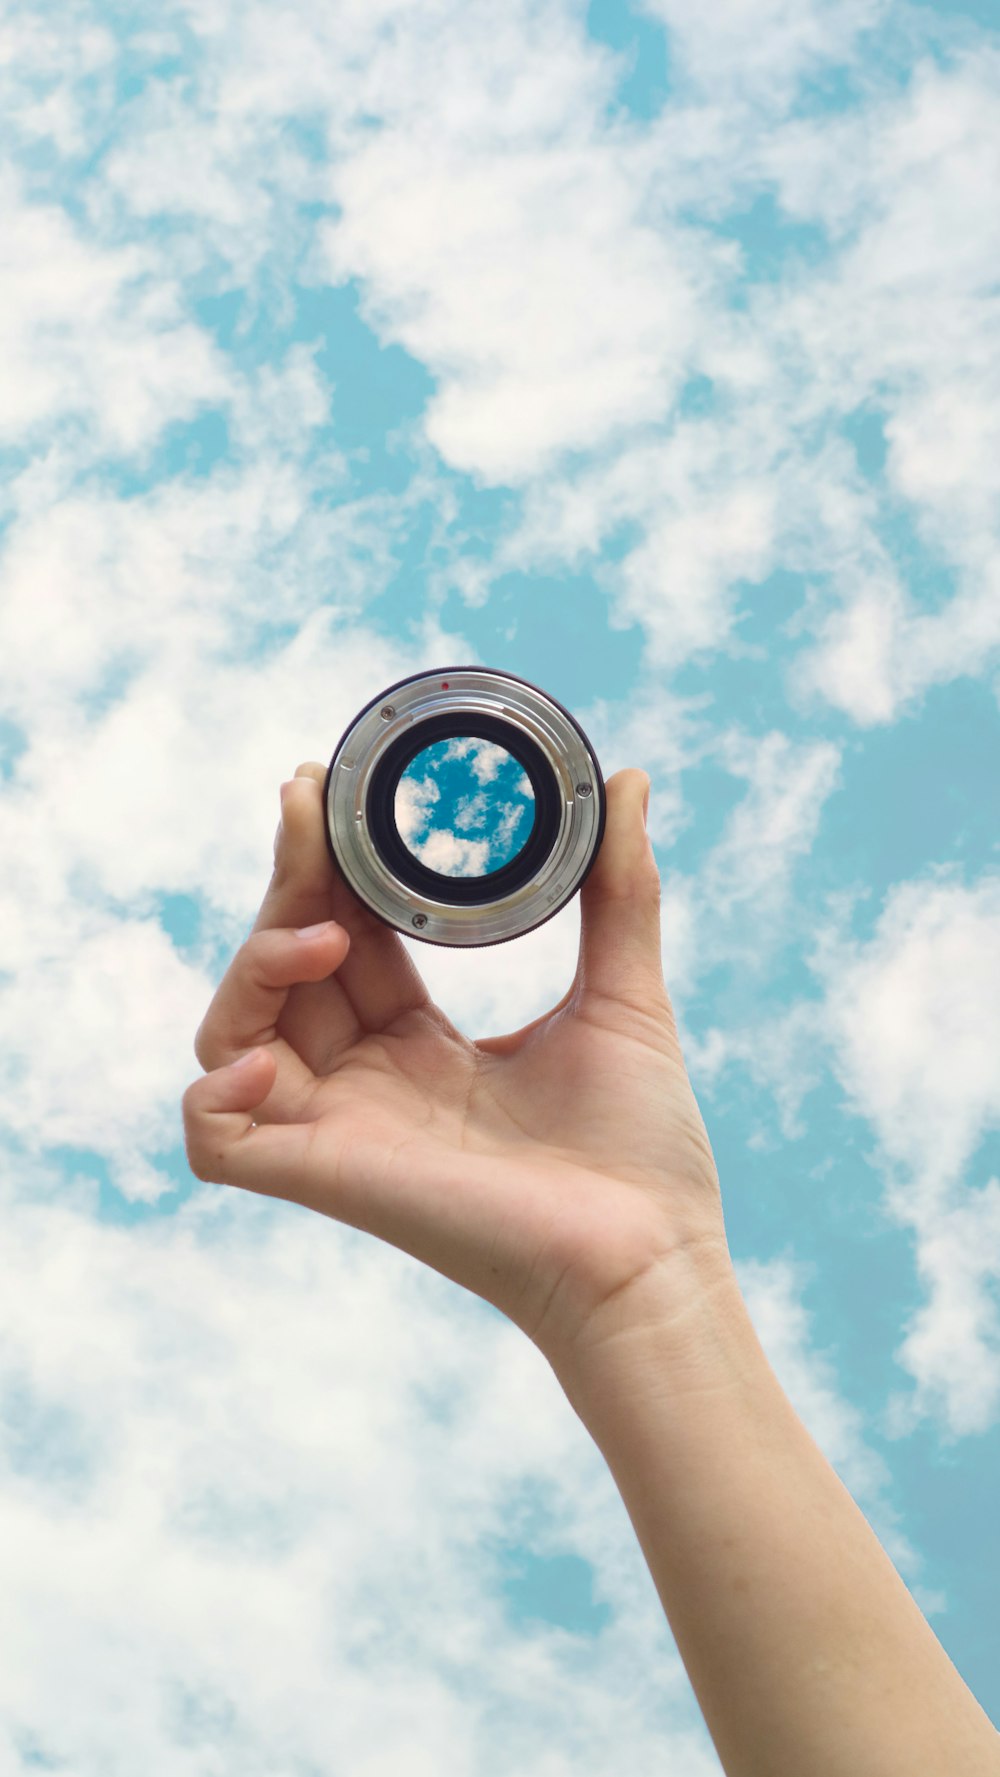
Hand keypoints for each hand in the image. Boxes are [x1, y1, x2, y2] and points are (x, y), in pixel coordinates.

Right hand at [181, 763, 728, 1375]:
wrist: (652, 1256)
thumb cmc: (641, 1150)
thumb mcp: (624, 994)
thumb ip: (619, 891)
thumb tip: (632, 779)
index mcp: (420, 1045)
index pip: (345, 936)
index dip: (330, 864)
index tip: (331, 784)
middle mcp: (368, 1082)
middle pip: (283, 966)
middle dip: (289, 880)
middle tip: (311, 802)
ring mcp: (340, 1131)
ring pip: (233, 1032)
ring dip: (256, 964)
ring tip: (322, 936)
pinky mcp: (324, 1179)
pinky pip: (215, 1137)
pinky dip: (219, 1089)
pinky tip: (276, 1055)